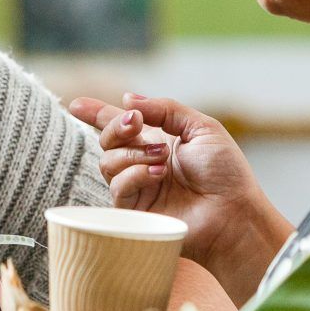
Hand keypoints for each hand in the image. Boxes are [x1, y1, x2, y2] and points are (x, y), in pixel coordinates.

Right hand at [69, 93, 291, 300]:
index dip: (96, 113)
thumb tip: (127, 99)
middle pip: (107, 140)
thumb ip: (165, 109)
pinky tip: (158, 175)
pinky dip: (135, 175)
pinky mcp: (135, 211)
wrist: (232, 212)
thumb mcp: (202, 128)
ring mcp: (139, 187)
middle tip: (136, 124)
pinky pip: (117, 187)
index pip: (121, 125)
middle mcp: (144, 163)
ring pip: (107, 162)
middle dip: (117, 126)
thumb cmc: (225, 173)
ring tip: (162, 158)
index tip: (76, 105)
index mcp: (159, 141)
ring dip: (133, 154)